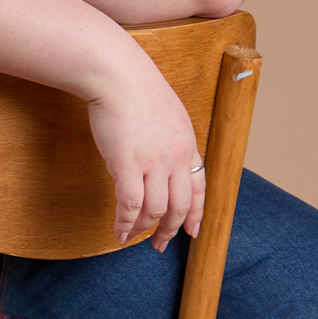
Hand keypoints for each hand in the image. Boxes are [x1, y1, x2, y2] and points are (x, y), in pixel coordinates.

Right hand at [85, 51, 205, 252]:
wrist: (118, 74)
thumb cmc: (135, 88)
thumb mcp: (167, 114)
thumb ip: (168, 140)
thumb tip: (156, 163)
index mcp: (188, 144)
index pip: (200, 187)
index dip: (197, 214)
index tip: (192, 232)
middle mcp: (176, 157)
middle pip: (181, 206)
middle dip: (170, 230)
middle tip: (160, 245)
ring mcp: (154, 162)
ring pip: (155, 210)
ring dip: (143, 229)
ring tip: (131, 237)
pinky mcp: (128, 165)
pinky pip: (130, 205)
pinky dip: (125, 223)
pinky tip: (118, 231)